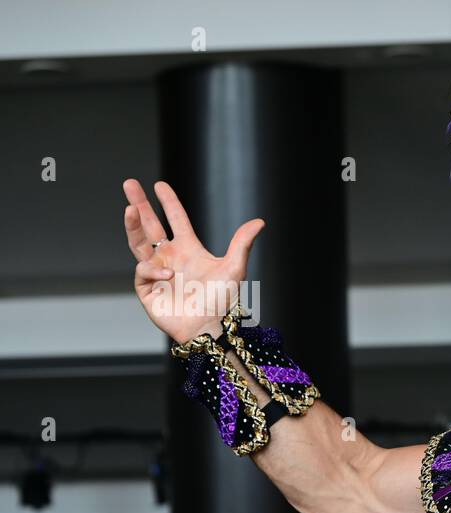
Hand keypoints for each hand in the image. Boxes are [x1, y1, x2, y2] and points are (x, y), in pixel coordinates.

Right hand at [122, 178, 264, 344]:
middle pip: (150, 226)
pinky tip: (168, 275)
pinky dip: (154, 270)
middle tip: (129, 183)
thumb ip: (242, 243)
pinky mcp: (147, 289)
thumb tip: (259, 221)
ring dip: (133, 225)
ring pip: (138, 243)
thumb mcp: (234, 268)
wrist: (210, 328)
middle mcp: (170, 257)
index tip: (159, 185)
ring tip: (129, 209)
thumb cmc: (222, 302)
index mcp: (189, 249)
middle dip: (139, 205)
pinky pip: (144, 271)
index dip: (168, 202)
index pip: (176, 220)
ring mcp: (156, 272)